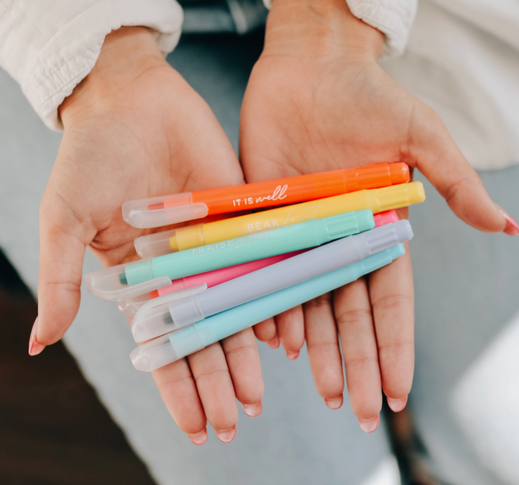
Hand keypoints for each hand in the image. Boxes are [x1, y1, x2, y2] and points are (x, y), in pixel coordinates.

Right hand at [30, 27, 262, 443]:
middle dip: (216, 381)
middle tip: (233, 422)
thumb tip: (39, 344)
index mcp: (140, 280)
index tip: (196, 427)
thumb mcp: (65, 221)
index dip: (178, 387)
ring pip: (234, 309)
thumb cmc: (90, 158)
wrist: (129, 101)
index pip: (161, 345)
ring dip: (244, 352)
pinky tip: (279, 332)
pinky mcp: (238, 217)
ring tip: (255, 395)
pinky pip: (258, 263)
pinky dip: (269, 296)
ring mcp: (212, 247)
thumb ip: (60, 282)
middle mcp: (180, 271)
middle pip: (202, 336)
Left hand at [240, 0, 513, 430]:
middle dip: (353, 362)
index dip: (393, 347)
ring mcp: (303, 236)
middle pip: (349, 314)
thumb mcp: (420, 137)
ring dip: (314, 347)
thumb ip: (454, 185)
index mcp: (380, 231)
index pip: (390, 302)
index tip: (395, 392)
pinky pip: (269, 272)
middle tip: (353, 411)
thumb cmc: (367, 97)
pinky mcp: (268, 221)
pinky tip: (273, 340)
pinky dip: (272, 306)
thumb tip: (506, 226)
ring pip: (309, 302)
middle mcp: (341, 241)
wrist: (310, 67)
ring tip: (318, 388)